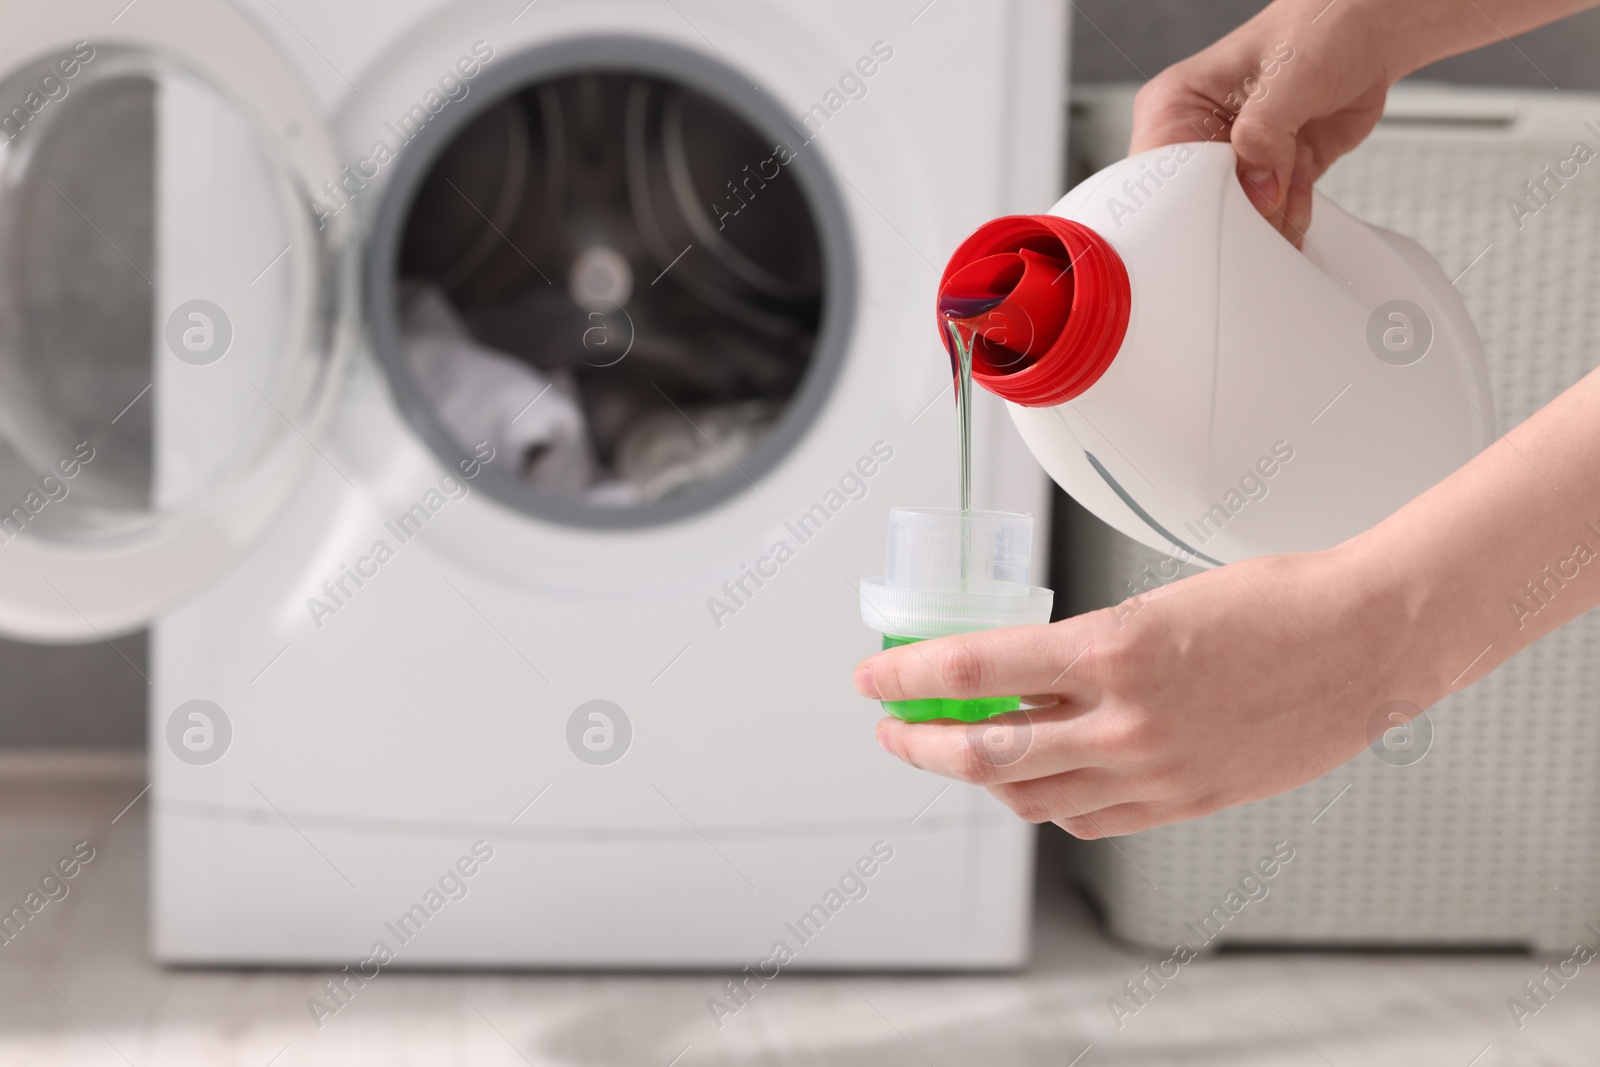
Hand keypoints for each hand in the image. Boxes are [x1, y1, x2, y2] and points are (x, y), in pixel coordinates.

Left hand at [854, 544, 1439, 837]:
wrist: (1366, 643)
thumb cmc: (1274, 604)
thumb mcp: (1154, 605)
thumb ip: (1083, 651)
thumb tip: (1018, 674)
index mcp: (1111, 648)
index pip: (973, 669)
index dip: (908, 677)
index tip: (875, 678)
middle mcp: (1124, 718)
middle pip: (984, 751)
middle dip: (920, 744)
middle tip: (891, 731)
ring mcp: (1155, 769)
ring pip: (1029, 794)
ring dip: (978, 776)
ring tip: (956, 755)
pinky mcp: (1185, 802)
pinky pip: (1089, 819)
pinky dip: (1047, 803)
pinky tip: (1036, 782)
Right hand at [1129, 0, 1395, 245]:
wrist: (1368, 30)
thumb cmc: (1319, 27)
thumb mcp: (1289, 73)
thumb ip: (1266, 133)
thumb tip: (1258, 191)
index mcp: (1174, 107)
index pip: (1158, 174)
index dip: (1184, 202)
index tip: (1223, 209)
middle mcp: (1198, 139)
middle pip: (1193, 209)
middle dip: (1237, 214)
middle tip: (1268, 195)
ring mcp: (1234, 164)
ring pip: (1236, 221)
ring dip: (1272, 214)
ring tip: (1295, 169)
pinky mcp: (1267, 180)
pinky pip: (1270, 221)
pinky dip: (1292, 214)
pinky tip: (1303, 177)